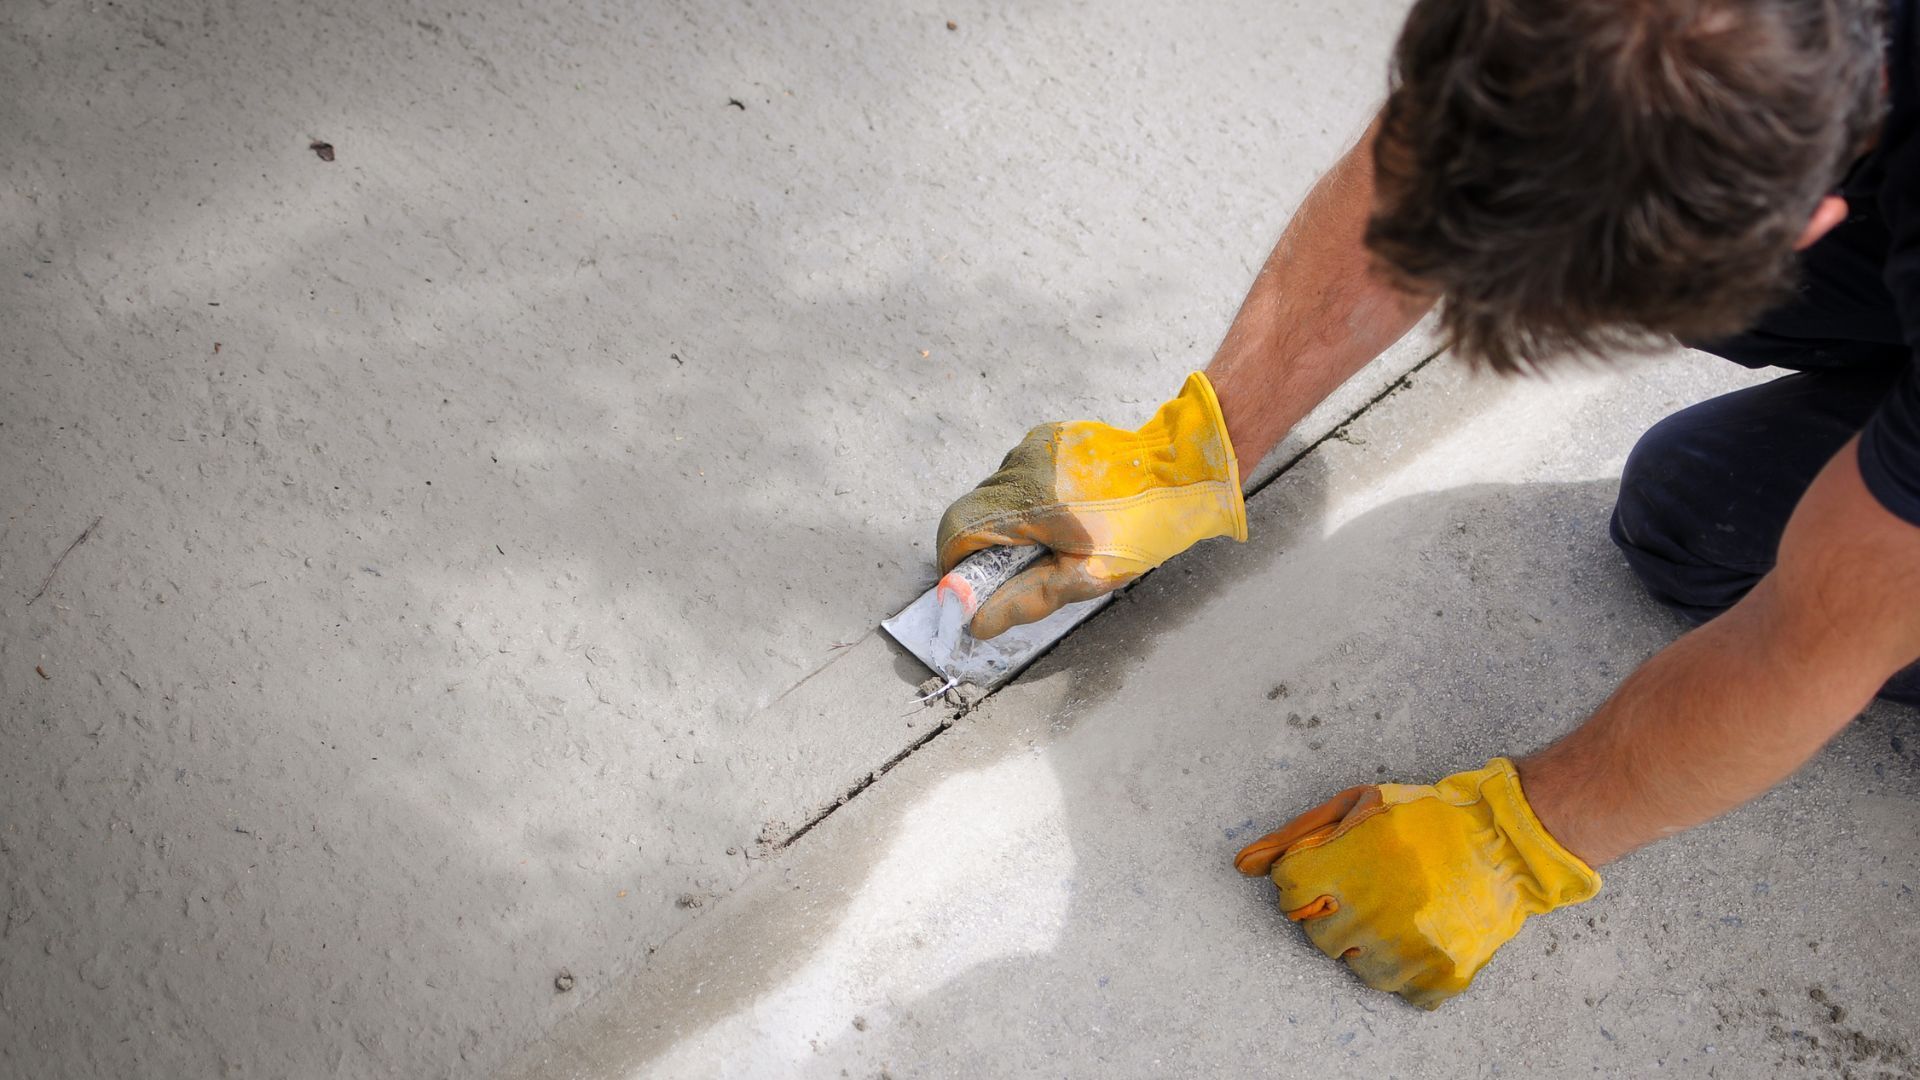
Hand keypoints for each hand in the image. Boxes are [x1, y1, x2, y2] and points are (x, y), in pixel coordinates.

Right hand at [936, 372, 1247, 638]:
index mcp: (1027, 501)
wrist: (1184, 470)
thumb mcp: (1087, 575)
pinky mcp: (1045, 436)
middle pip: (971, 514)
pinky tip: (1065, 510)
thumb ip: (1026, 599)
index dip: (955, 567)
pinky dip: (1026, 499)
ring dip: (1007, 523)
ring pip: (993, 494)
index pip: (956, 533)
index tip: (972, 589)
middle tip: (1021, 570)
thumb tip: (976, 623)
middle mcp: (1019, 465)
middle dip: (983, 548)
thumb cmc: (1142, 527)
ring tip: (1053, 538)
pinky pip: (1017, 475)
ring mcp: (1031, 446)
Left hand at [1232, 758, 1600, 1008]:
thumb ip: (1294, 837)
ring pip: (1357, 969)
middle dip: (1333, 912)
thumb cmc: (1423, 816)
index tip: (1331, 868)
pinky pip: (1404, 991)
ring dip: (1369, 943)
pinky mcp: (1444, 975)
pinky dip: (1409, 968)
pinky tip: (1423, 932)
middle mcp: (1374, 914)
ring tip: (1399, 908)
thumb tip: (1243, 866)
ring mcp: (1410, 950)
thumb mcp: (1355, 806)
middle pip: (1316, 936)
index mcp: (1347, 868)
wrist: (1504, 841)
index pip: (1288, 892)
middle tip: (1371, 886)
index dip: (1306, 877)